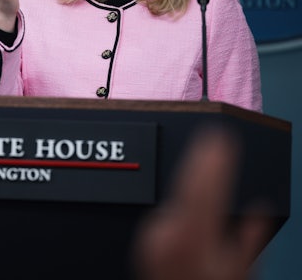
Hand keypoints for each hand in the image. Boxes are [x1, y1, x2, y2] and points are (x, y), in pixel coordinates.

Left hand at [134, 128, 269, 279]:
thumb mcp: (237, 272)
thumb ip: (247, 238)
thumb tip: (257, 210)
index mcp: (194, 237)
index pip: (203, 186)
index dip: (213, 159)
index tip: (221, 138)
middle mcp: (167, 232)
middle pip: (185, 185)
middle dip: (200, 158)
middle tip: (213, 136)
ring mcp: (152, 235)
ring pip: (176, 200)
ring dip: (192, 188)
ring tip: (209, 171)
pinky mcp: (144, 239)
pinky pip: (165, 215)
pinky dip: (179, 209)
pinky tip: (191, 210)